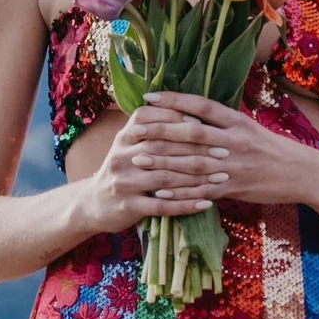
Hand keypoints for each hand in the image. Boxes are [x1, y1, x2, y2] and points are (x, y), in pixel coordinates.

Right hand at [82, 103, 233, 233]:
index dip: (176, 119)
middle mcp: (121, 156)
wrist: (94, 203)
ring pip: (165, 177)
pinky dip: (186, 204)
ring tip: (222, 177)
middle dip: (196, 149)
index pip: (150, 119)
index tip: (204, 123)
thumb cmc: (124, 169)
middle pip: (162, 148)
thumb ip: (153, 129)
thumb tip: (193, 112)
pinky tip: (206, 203)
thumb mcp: (129, 144)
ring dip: (196, 178)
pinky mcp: (128, 206)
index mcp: (124, 137)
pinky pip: (162, 206)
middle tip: (224, 151)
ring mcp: (124, 182)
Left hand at [125, 92, 310, 208]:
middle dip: (161, 132)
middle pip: (192, 134)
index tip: (150, 97)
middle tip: (135, 130)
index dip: (175, 101)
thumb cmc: (273, 149)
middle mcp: (234, 141)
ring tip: (139, 160)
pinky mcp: (235, 188)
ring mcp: (234, 166)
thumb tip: (189, 115)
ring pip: (193, 163)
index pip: (202, 106)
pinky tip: (160, 192)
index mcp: (238, 122)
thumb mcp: (250, 128)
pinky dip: (180, 192)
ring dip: (163, 162)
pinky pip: (202, 190)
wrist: (302, 174)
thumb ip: (222, 123)